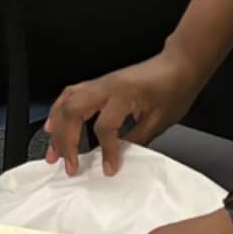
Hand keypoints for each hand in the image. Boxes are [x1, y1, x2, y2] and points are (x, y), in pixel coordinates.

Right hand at [44, 48, 209, 173]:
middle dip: (66, 141)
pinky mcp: (100, 83)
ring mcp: (101, 83)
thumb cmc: (174, 87)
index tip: (109, 168)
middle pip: (73, 112)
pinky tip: (54, 126)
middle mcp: (107, 86)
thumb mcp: (161, 120)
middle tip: (68, 165)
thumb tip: (120, 157)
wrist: (179, 65)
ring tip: (53, 151)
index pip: (105, 127)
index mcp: (124, 94)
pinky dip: (59, 111)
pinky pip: (70, 95)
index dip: (106, 151)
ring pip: (66, 102)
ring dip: (57, 128)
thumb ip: (138, 139)